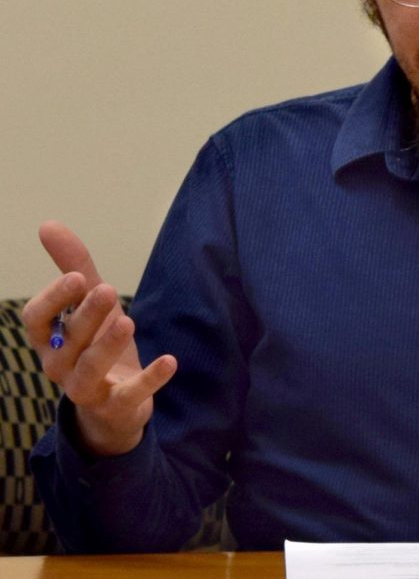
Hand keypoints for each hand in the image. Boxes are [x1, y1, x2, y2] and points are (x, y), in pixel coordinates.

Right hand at [21, 221, 176, 455]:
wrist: (114, 406)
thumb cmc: (96, 345)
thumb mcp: (88, 304)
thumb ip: (73, 266)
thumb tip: (48, 224)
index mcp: (50, 339)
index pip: (36, 319)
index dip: (53, 299)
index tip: (78, 277)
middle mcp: (60, 365)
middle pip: (69, 340)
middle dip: (86, 315)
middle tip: (107, 289)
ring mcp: (86, 389)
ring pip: (89, 370)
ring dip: (107, 345)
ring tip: (128, 321)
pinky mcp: (117, 406)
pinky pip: (130, 395)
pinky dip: (150, 379)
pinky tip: (170, 360)